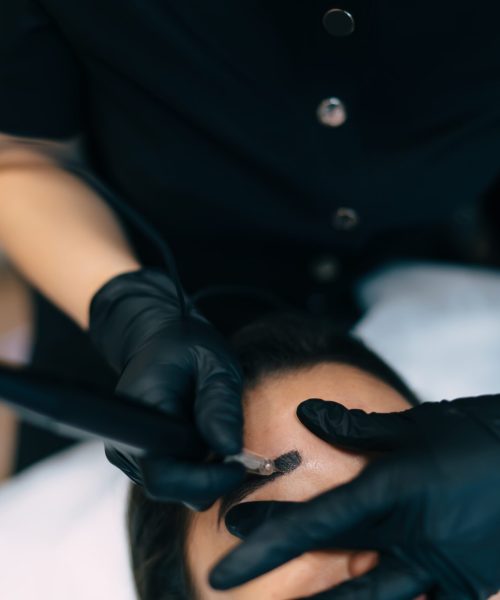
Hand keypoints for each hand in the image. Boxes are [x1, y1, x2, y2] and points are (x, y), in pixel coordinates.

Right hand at [88, 268, 244, 509]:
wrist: (157, 338)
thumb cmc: (186, 345)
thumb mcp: (214, 364)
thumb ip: (220, 404)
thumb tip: (230, 449)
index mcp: (142, 415)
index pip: (164, 475)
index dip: (205, 480)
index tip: (239, 465)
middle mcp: (125, 442)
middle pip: (171, 487)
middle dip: (210, 476)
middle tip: (239, 451)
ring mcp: (129, 453)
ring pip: (175, 485)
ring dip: (205, 470)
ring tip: (219, 432)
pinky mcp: (140, 458)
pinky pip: (174, 476)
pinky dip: (197, 465)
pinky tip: (206, 436)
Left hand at [210, 395, 499, 598]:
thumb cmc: (476, 434)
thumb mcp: (413, 425)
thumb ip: (354, 426)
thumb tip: (305, 411)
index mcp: (394, 492)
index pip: (319, 522)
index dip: (270, 537)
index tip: (229, 547)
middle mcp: (412, 538)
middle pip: (337, 572)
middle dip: (285, 587)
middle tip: (229, 583)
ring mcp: (443, 569)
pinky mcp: (470, 585)